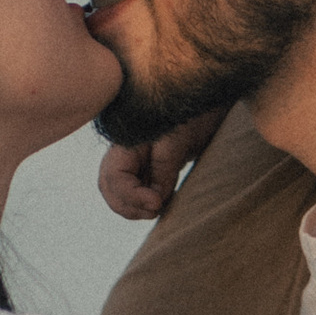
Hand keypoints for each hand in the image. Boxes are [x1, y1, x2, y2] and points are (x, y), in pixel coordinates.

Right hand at [95, 113, 224, 221]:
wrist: (205, 103)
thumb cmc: (190, 115)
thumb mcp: (177, 140)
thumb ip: (163, 169)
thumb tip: (155, 202)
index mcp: (126, 143)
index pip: (114, 177)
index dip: (131, 196)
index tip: (157, 204)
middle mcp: (125, 153)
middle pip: (110, 187)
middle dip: (128, 205)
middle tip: (155, 210)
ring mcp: (136, 161)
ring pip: (120, 192)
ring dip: (135, 207)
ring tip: (159, 209)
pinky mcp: (150, 168)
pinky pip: (137, 190)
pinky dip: (144, 203)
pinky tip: (161, 203)